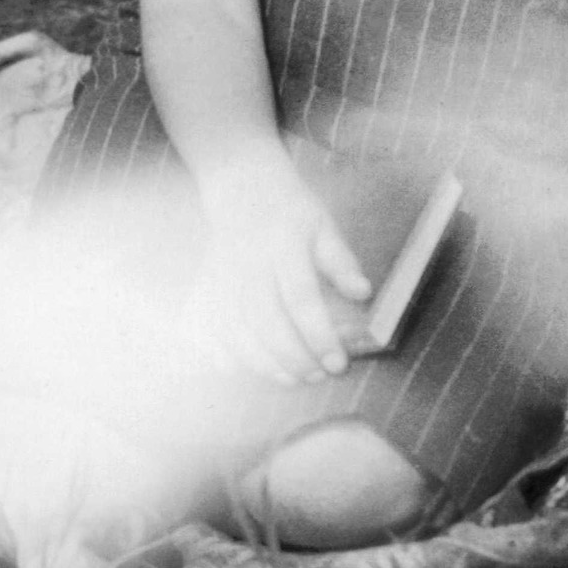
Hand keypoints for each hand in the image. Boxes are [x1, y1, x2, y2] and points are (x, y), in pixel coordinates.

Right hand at [187, 157, 370, 384]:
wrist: (242, 189)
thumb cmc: (292, 212)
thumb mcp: (324, 225)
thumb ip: (342, 262)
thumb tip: (364, 293)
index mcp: (283, 244)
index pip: (300, 297)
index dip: (318, 334)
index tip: (337, 363)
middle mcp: (247, 263)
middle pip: (264, 319)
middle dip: (292, 357)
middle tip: (318, 375)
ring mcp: (220, 277)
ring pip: (233, 330)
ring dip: (262, 363)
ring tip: (292, 378)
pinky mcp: (203, 288)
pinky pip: (204, 328)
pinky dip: (220, 353)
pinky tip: (243, 369)